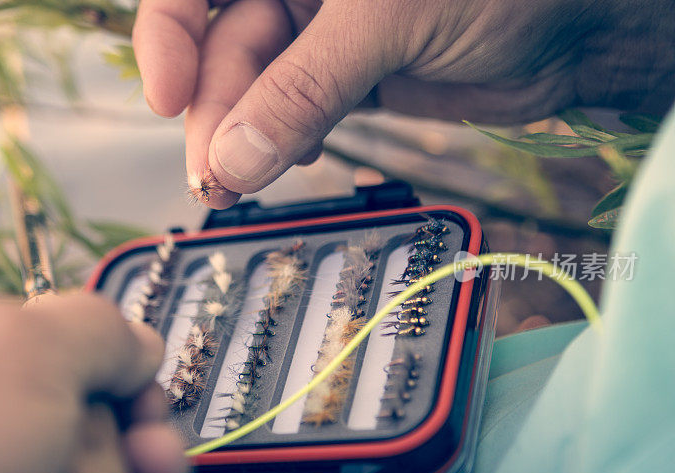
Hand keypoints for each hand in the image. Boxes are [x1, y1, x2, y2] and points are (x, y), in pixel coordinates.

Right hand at [133, 0, 674, 207]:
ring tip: (238, 183)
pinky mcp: (352, 75)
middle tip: (213, 173)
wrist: (578, 23)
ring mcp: (324, 32)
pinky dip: (288, 140)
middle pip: (226, 48)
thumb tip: (233, 155)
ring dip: (246, 139)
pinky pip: (299, 112)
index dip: (168, 35)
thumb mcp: (384, 18)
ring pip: (259, 89)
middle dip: (214, 112)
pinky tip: (294, 158)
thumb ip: (303, 87)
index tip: (166, 97)